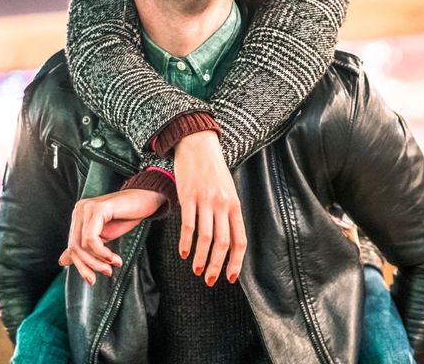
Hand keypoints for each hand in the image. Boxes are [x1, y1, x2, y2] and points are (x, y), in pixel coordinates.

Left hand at [58, 188, 166, 283]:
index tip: (92, 279)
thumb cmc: (126, 217)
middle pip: (75, 247)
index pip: (72, 246)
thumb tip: (62, 261)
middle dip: (89, 266)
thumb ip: (85, 247)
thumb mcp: (104, 236)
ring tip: (112, 266)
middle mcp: (80, 210)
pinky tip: (114, 258)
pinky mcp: (98, 208)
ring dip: (99, 261)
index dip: (81, 266)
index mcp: (79, 216)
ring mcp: (87, 208)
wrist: (146, 200)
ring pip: (83, 245)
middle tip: (105, 274)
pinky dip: (102, 253)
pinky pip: (92, 238)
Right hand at [172, 130, 246, 285]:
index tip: (230, 277)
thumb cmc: (213, 169)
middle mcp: (222, 205)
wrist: (198, 144)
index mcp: (234, 205)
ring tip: (197, 270)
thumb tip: (228, 240)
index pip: (239, 240)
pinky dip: (185, 243)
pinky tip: (184, 253)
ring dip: (201, 259)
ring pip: (205, 238)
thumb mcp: (228, 190)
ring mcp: (205, 201)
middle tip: (210, 280)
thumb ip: (228, 213)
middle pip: (222, 243)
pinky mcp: (188, 197)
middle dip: (217, 266)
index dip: (235, 262)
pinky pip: (188, 225)